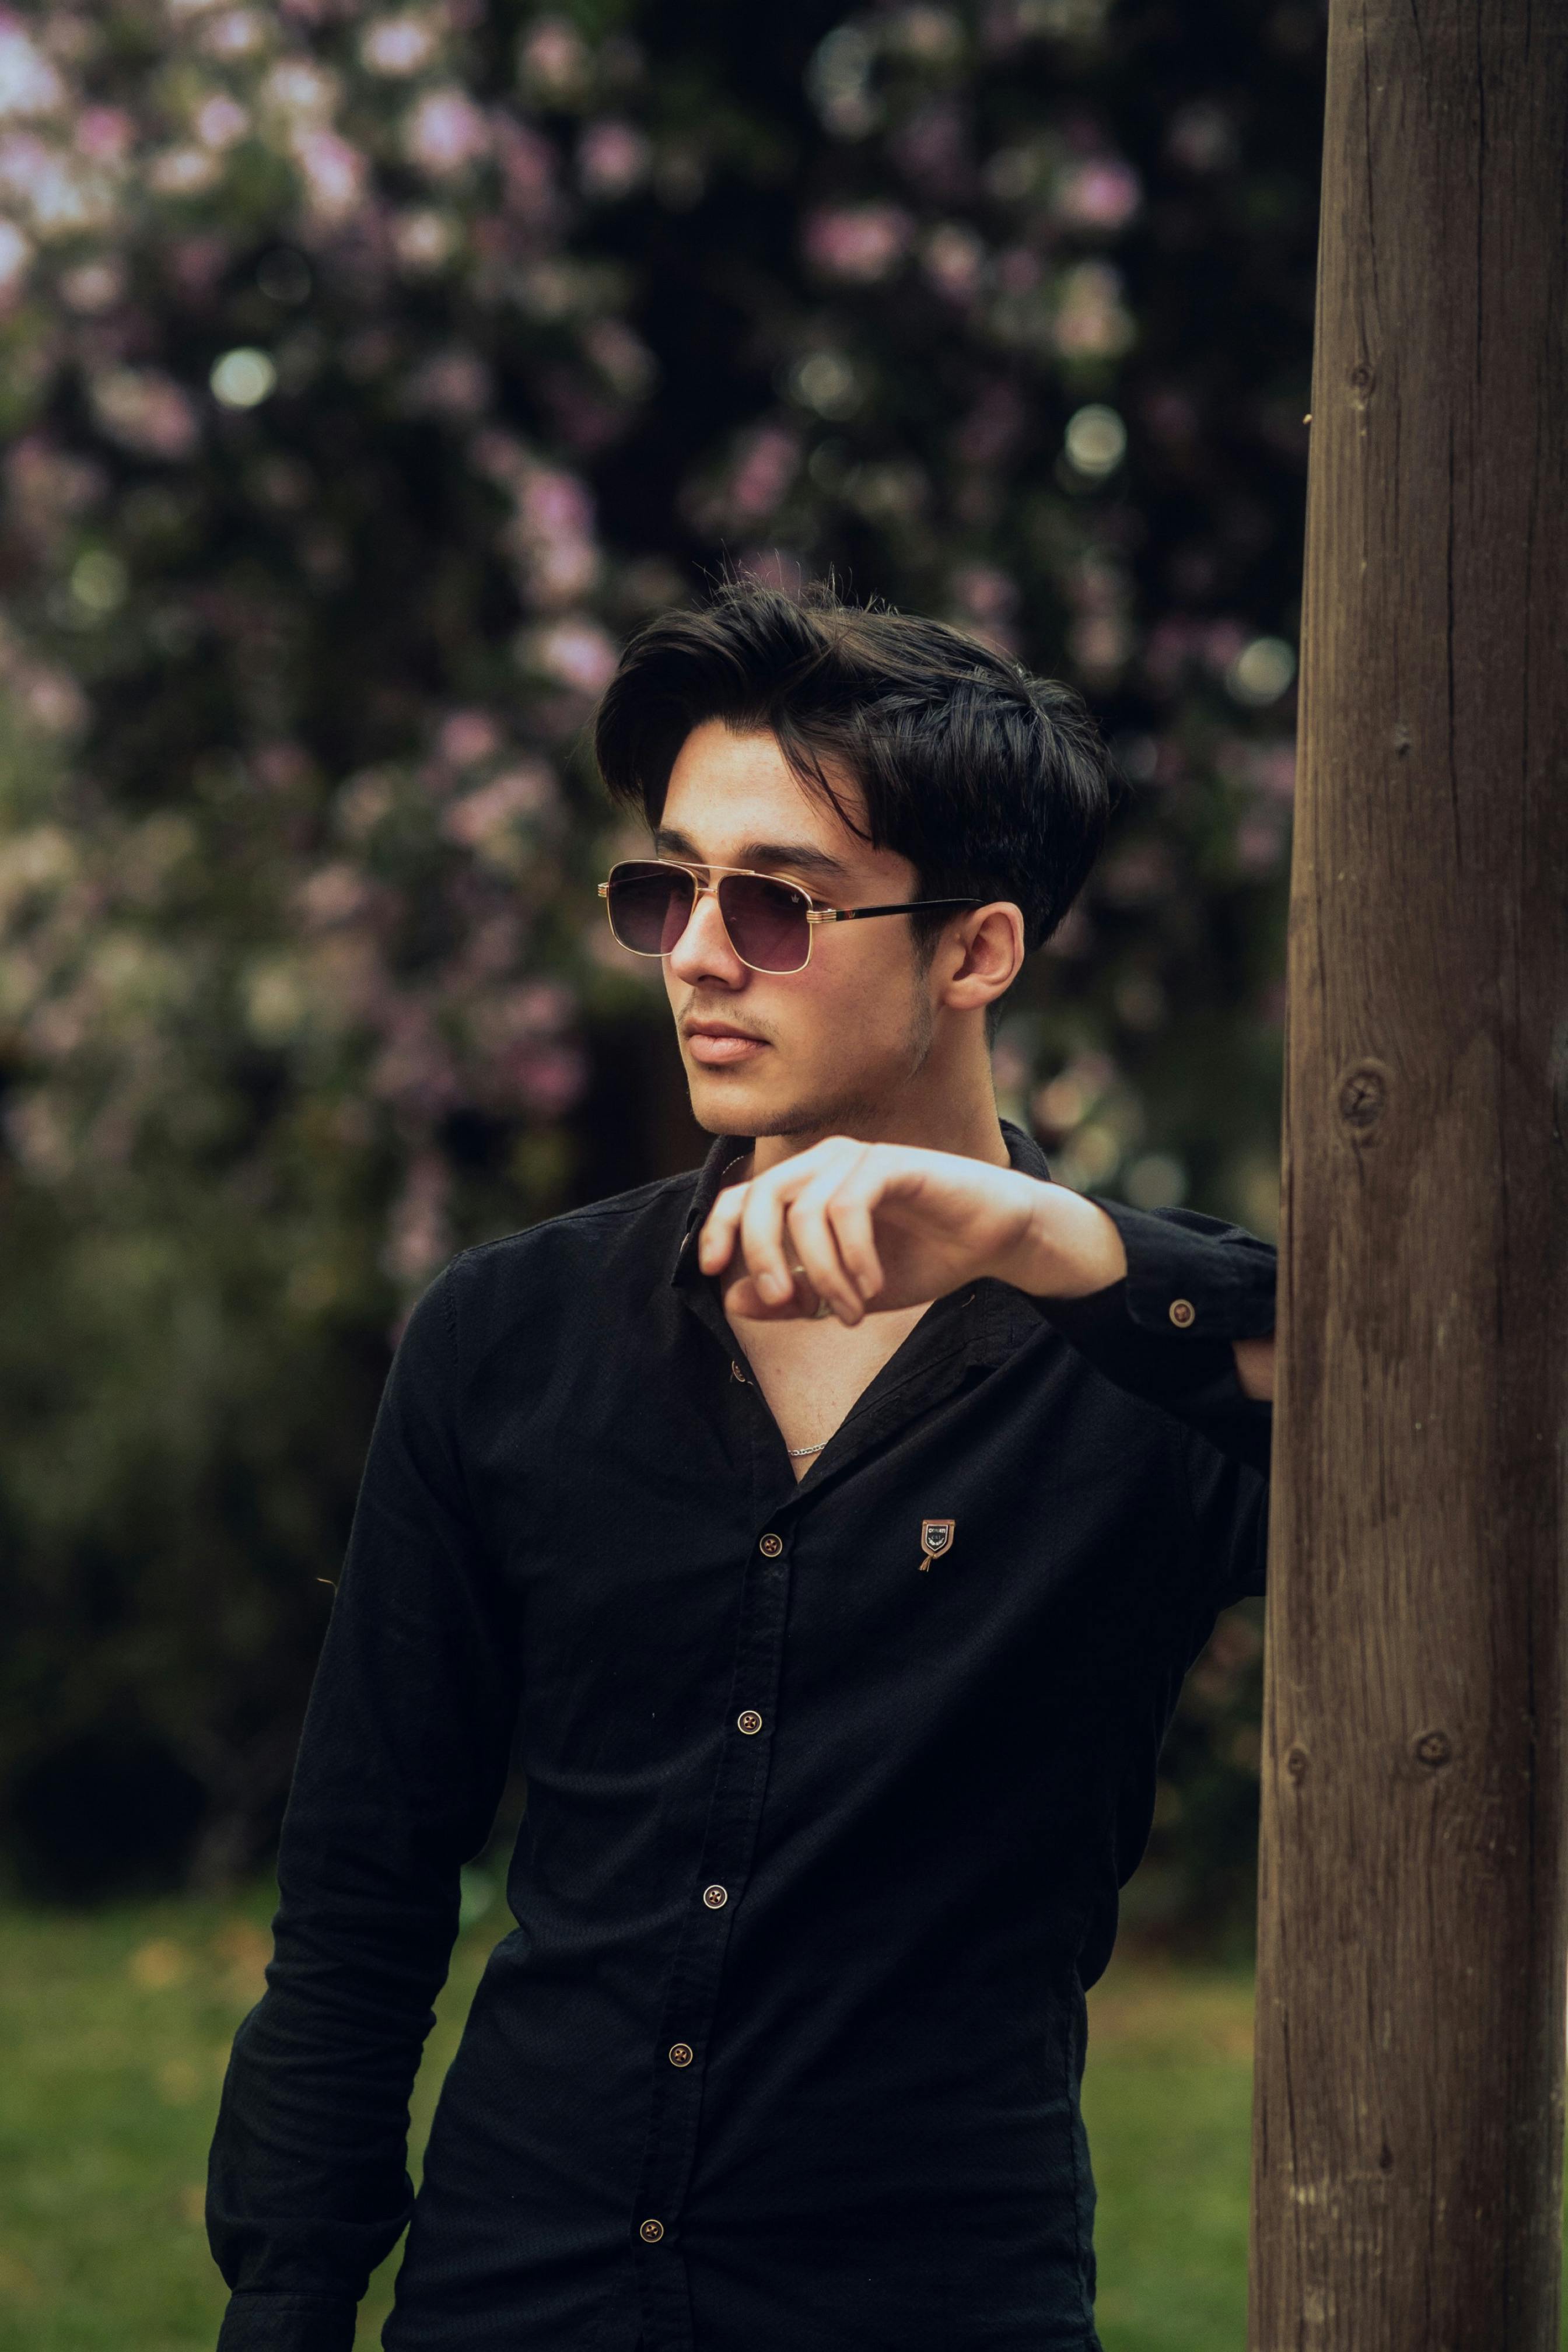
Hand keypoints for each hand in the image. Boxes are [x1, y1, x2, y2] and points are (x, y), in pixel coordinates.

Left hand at [695, 1135, 1127, 1323]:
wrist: (994, 1241)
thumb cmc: (922, 1259)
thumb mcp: (848, 1293)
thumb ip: (793, 1297)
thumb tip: (733, 1300)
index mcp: (807, 1184)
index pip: (741, 1196)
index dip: (717, 1229)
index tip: (711, 1270)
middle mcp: (826, 1162)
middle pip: (761, 1197)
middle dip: (763, 1255)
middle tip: (786, 1303)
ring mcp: (859, 1158)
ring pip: (804, 1209)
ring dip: (822, 1272)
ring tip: (850, 1311)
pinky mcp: (893, 1163)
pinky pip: (848, 1206)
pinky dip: (853, 1256)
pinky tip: (873, 1286)